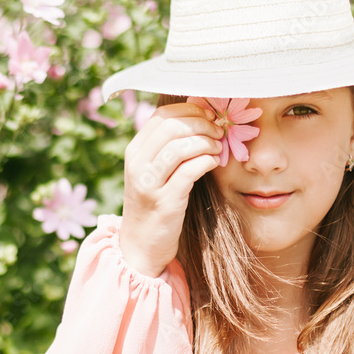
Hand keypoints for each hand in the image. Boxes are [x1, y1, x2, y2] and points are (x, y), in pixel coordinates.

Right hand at [119, 102, 223, 276]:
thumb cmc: (155, 202)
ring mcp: (149, 183)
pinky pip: (189, 171)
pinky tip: (214, 163)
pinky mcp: (165, 201)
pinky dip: (206, 161)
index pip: (162, 115)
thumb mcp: (154, 170)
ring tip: (218, 147)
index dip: (190, 110)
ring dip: (206, 142)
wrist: (141, 244)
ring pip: (180, 147)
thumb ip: (169, 145)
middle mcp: (137, 163)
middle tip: (219, 130)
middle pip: (172, 127)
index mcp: (134, 150)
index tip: (210, 114)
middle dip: (202, 124)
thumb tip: (201, 114)